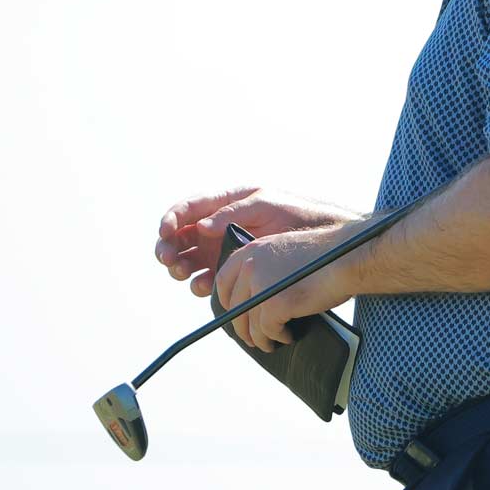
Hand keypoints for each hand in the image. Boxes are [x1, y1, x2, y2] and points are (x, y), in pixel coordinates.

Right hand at [154, 187, 357, 296]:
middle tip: (170, 258)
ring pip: (189, 260)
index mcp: (223, 204)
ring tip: (184, 272)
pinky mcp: (233, 271)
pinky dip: (201, 284)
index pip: (187, 209)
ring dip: (180, 267)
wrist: (322, 239)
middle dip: (169, 248)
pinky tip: (205, 286)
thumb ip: (233, 211)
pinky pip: (208, 280)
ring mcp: (224, 250)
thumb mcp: (266, 203)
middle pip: (181, 238)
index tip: (166, 232)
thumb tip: (202, 226)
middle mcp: (218, 227)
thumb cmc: (296, 212)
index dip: (171, 220)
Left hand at [214, 224, 355, 352]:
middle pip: (234, 305)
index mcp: (251, 250)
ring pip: (249, 322)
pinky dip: (277, 337)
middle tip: (250, 337)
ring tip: (269, 343)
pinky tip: (288, 337)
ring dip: (258, 337)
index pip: (223, 280)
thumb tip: (254, 298)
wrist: (346, 257)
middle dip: (241, 326)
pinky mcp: (274, 304)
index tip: (235, 313)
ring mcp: (260, 285)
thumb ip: (266, 267)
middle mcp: (251, 266)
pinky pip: (267, 330)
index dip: (227, 301)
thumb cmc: (324, 256)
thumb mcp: (285, 252)